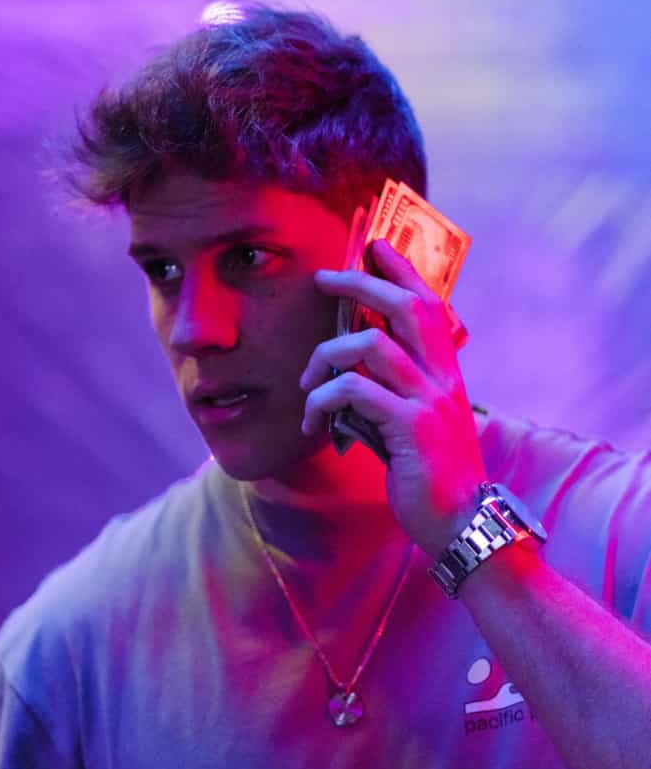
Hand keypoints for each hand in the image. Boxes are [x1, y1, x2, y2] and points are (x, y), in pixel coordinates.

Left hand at [299, 239, 486, 556]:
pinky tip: (311, 421)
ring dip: (326, 356)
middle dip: (361, 284)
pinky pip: (356, 391)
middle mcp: (442, 377)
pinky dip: (323, 399)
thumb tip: (348, 372)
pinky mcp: (411, 426)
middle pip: (405, 306)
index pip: (428, 304)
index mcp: (445, 372)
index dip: (401, 270)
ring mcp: (429, 399)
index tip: (373, 246)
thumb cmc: (430, 474)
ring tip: (307, 383)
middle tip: (325, 278)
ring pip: (371, 345)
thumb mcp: (416, 422)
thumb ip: (392, 391)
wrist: (461, 522)